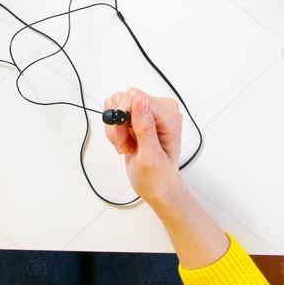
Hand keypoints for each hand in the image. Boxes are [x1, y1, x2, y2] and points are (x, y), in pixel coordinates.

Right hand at [103, 88, 184, 207]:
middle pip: (125, 99)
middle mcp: (161, 109)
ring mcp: (148, 111)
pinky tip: (124, 141)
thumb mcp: (150, 157)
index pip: (137, 97)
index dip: (125, 117)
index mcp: (170, 115)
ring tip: (127, 145)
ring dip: (116, 128)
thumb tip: (140, 101)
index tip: (126, 139)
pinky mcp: (137, 116)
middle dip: (119, 125)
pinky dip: (114, 129)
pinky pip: (115, 111)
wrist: (157, 186)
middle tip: (126, 145)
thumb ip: (145, 128)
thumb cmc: (158, 177)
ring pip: (117, 104)